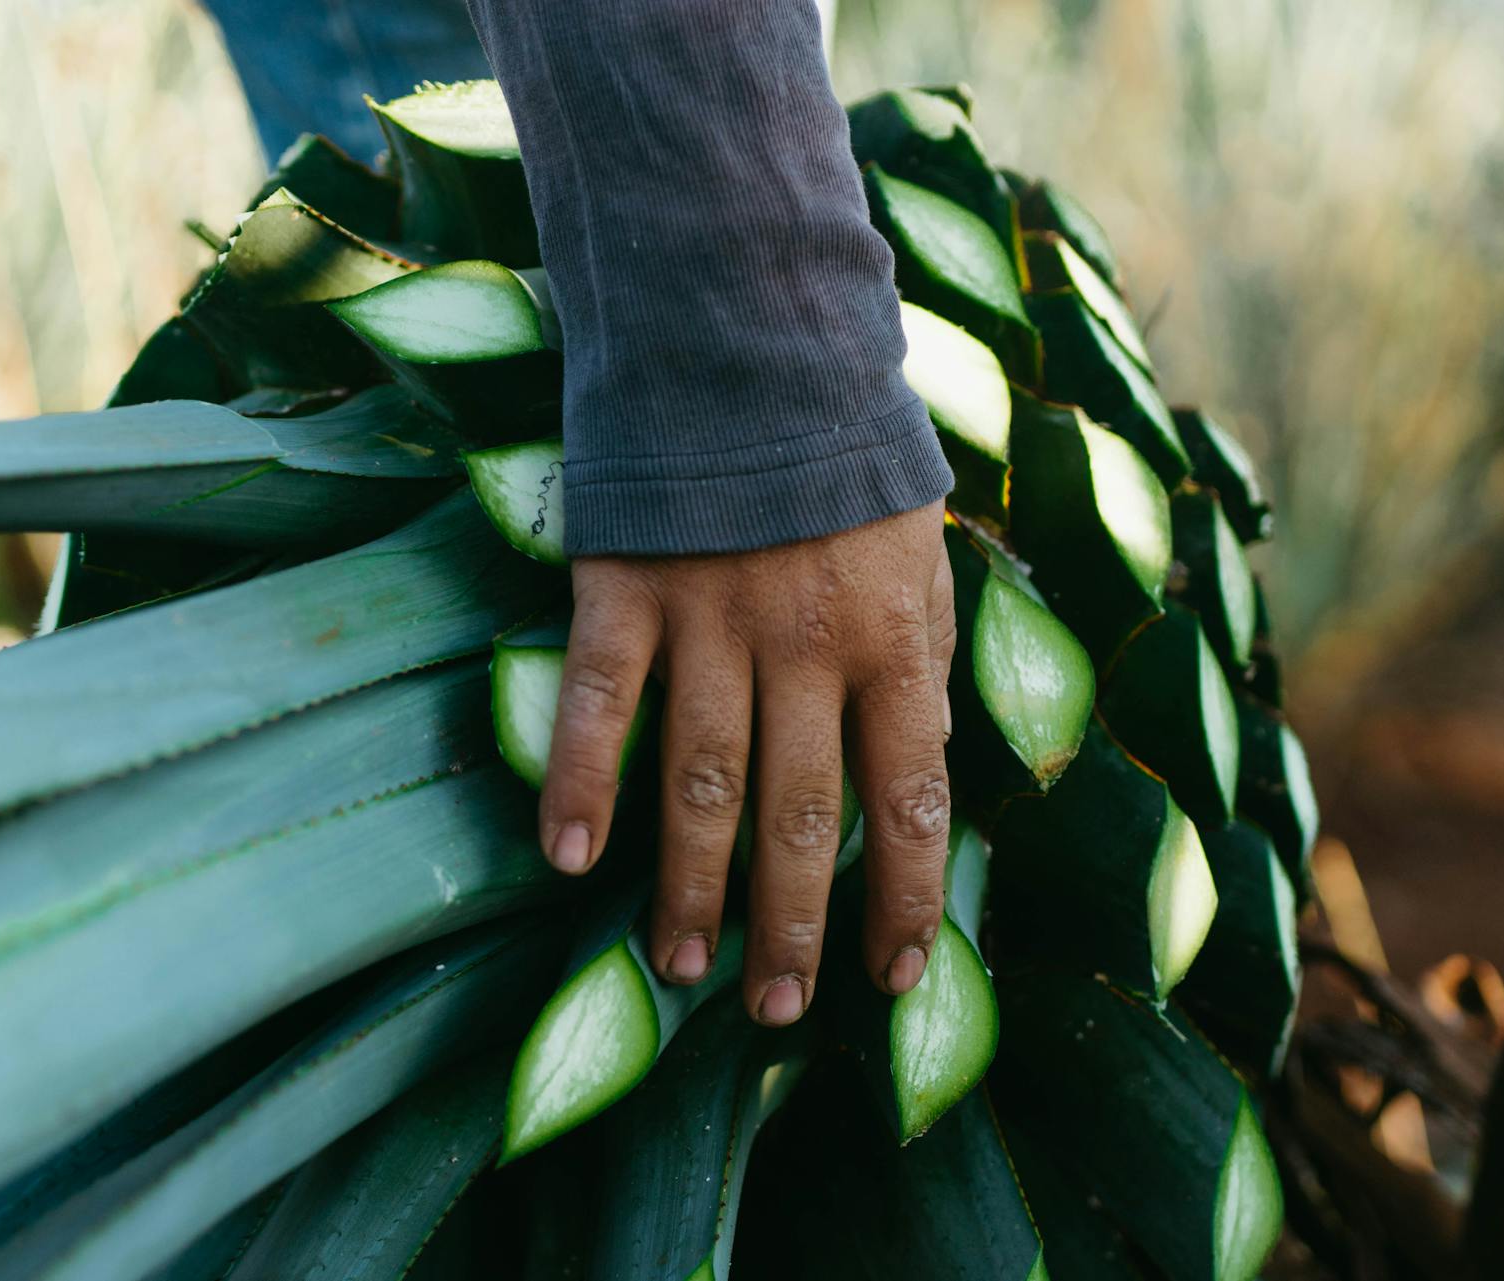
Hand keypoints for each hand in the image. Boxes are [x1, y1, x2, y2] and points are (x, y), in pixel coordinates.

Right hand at [538, 501, 953, 1024]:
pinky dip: (584, 784)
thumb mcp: (923, 542)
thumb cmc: (848, 450)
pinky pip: (600, 703)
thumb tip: (934, 750)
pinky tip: (570, 862)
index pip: (912, 800)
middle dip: (792, 925)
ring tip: (685, 967)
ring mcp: (712, 620)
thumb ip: (925, 648)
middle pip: (802, 816)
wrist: (755, 333)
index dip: (907, 899)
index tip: (895, 978)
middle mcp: (807, 645)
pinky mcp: (627, 588)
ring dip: (692, 887)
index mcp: (892, 638)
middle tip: (775, 1012)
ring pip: (703, 782)